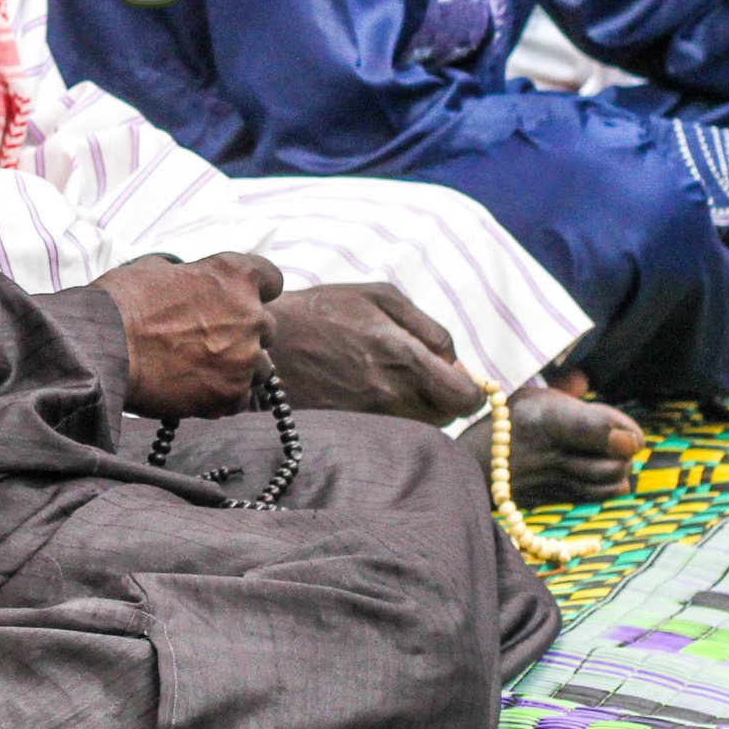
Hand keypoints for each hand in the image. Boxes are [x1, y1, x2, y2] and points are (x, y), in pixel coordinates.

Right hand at [94, 251, 280, 420]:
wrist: (98, 350)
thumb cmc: (118, 305)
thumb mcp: (152, 269)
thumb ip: (185, 275)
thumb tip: (184, 280)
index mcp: (233, 275)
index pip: (272, 278)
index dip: (254, 290)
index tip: (237, 301)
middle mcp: (250, 315)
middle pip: (266, 326)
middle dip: (242, 333)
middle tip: (207, 340)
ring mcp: (244, 358)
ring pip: (259, 367)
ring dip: (237, 367)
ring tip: (199, 369)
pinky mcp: (230, 395)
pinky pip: (240, 398)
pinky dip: (221, 395)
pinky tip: (193, 389)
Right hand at [264, 283, 479, 423]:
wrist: (261, 342)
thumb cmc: (323, 311)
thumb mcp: (380, 296)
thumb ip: (431, 329)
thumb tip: (456, 364)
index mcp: (406, 359)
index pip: (468, 400)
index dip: (468, 388)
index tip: (450, 376)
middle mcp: (392, 396)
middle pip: (446, 417)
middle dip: (440, 397)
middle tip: (413, 374)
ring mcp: (370, 419)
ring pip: (419, 427)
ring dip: (414, 408)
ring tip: (384, 381)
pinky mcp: (350, 432)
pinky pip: (389, 432)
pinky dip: (387, 417)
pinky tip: (363, 394)